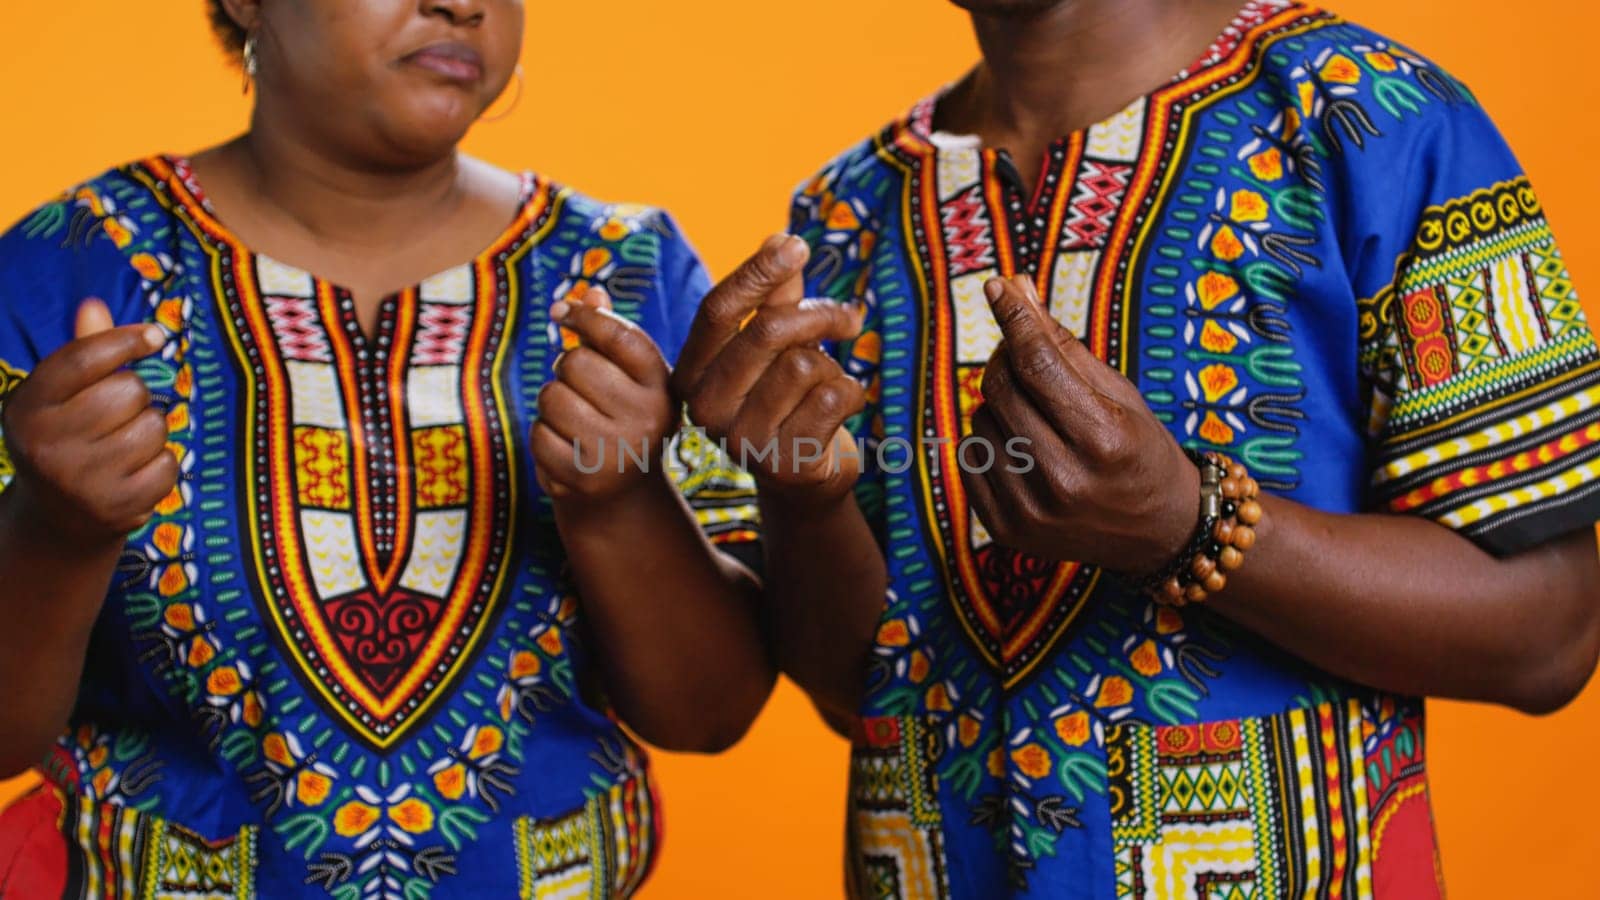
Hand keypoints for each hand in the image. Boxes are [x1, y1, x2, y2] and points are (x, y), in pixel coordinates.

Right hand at [1, 300, 175, 546]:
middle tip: (120, 413)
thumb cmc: (68, 438)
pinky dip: (162, 464)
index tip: (155, 336)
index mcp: (28, 407)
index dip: (124, 340)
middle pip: (128, 390)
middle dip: (137, 395)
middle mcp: (47, 443)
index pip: (82, 358)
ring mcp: (80, 479)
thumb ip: (82, 353)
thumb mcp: (62, 397)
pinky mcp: (115, 506)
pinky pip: (168, 464)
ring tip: (125, 445)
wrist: (59, 516)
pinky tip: (136, 472)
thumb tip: (94, 305)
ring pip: (154, 426)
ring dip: (151, 430)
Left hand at [532, 288, 675, 502]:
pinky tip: (566, 448)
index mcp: (663, 386)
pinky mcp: (585, 478)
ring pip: (551, 397)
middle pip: (575, 364)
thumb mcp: (626, 376)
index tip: (561, 312)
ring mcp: (617, 451)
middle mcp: (647, 418)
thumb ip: (608, 334)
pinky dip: (543, 437)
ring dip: (551, 405)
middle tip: (579, 390)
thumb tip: (590, 292)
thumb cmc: (621, 419)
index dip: (585, 316)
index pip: (620, 335)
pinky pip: (538, 434)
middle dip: (566, 371)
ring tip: (573, 420)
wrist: (624, 496)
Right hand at [671, 235, 865, 507]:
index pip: (718, 310)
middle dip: (818, 316)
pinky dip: (850, 393)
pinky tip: (838, 410)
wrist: (804, 478)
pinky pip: (833, 397)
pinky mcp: (784, 464)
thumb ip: (775, 297)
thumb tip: (779, 238)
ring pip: (804, 365)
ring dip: (830, 366)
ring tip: (825, 385)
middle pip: (768, 331)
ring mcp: (741, 441)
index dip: (757, 272)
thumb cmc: (788, 399)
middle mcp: (705, 408)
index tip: (796, 244)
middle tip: (850, 318)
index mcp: (693, 371)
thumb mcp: (776, 346)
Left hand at [960, 276, 1198, 574]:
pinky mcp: (1006, 529)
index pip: (1039, 364)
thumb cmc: (1140, 450)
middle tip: (1025, 355)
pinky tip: (1024, 449)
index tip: (998, 287)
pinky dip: (989, 440)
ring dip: (1001, 405)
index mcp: (1103, 440)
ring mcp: (1030, 510)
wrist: (1157, 534)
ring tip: (1041, 420)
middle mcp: (1064, 479)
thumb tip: (1016, 288)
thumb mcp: (1118, 393)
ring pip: (979, 419)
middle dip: (1008, 358)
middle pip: (1002, 388)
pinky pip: (970, 457)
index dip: (1015, 318)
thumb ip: (1063, 344)